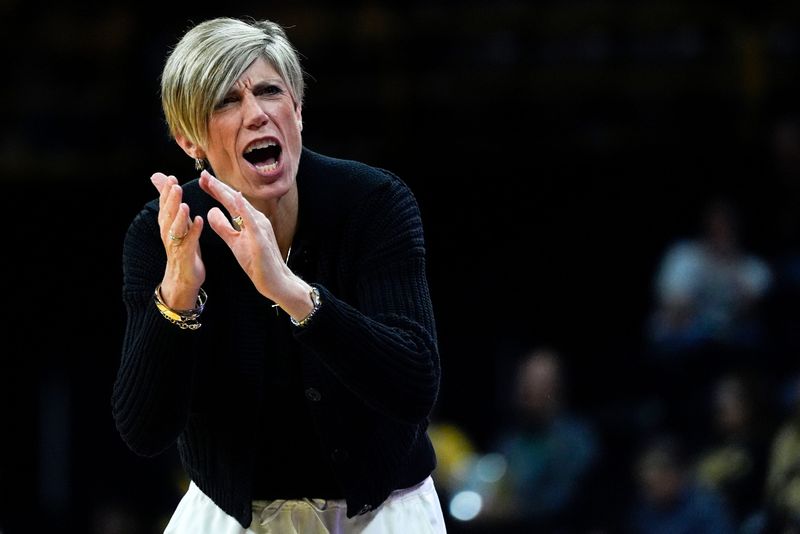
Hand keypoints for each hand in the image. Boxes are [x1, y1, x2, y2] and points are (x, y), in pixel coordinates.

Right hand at [150, 172, 205, 308]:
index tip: (170, 178)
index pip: (165, 206)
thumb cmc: (183, 248)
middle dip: (171, 200)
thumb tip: (159, 181)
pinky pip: (189, 242)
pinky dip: (194, 232)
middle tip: (174, 185)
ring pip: (176, 229)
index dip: (166, 193)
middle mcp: (169, 234)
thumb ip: (172, 204)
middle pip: (168, 215)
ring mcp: (176, 245)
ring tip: (184, 204)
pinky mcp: (185, 256)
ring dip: (180, 216)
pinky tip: (199, 221)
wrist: (183, 279)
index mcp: (167, 226)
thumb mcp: (177, 224)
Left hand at [198, 170, 294, 302]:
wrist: (275, 280)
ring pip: (241, 206)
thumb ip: (223, 227)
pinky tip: (235, 197)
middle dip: (218, 186)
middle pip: (234, 199)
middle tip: (203, 173)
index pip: (230, 202)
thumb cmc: (257, 262)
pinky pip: (251, 221)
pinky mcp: (260, 238)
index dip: (216, 190)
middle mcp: (256, 219)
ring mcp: (260, 227)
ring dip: (227, 192)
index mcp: (249, 220)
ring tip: (213, 181)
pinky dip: (242, 208)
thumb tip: (210, 211)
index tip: (203, 179)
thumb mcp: (234, 242)